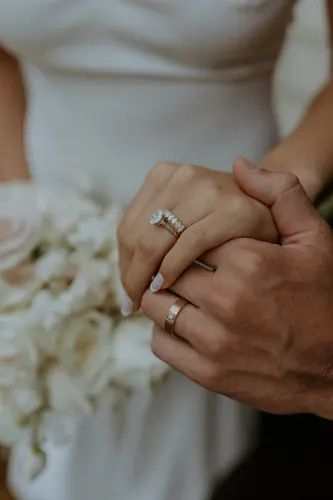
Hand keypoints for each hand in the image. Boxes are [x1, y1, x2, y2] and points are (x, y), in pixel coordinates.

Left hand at [141, 162, 332, 418]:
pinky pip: (161, 343)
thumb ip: (280, 194)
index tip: (197, 243)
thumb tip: (240, 164)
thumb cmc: (326, 299)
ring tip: (183, 293)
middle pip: (169, 268)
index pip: (189, 235)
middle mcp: (227, 301)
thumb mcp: (315, 239)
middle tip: (184, 266)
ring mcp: (215, 341)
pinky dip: (165, 330)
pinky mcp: (209, 373)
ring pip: (158, 305)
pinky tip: (184, 322)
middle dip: (173, 264)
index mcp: (248, 261)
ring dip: (165, 295)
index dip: (191, 237)